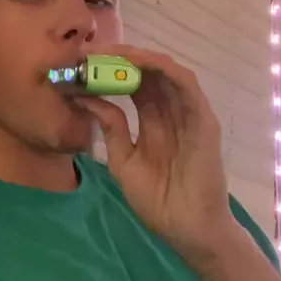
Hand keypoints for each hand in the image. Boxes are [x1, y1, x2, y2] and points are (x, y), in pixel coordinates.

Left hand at [74, 45, 235, 262]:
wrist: (185, 229)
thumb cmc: (158, 200)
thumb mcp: (123, 160)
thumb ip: (110, 128)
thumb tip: (85, 99)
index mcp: (153, 119)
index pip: (130, 83)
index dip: (106, 70)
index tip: (77, 63)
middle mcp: (170, 110)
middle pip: (145, 72)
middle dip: (116, 57)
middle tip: (86, 51)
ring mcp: (188, 112)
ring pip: (164, 70)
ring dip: (137, 57)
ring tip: (108, 52)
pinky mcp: (203, 119)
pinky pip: (185, 84)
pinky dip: (162, 68)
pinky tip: (139, 62)